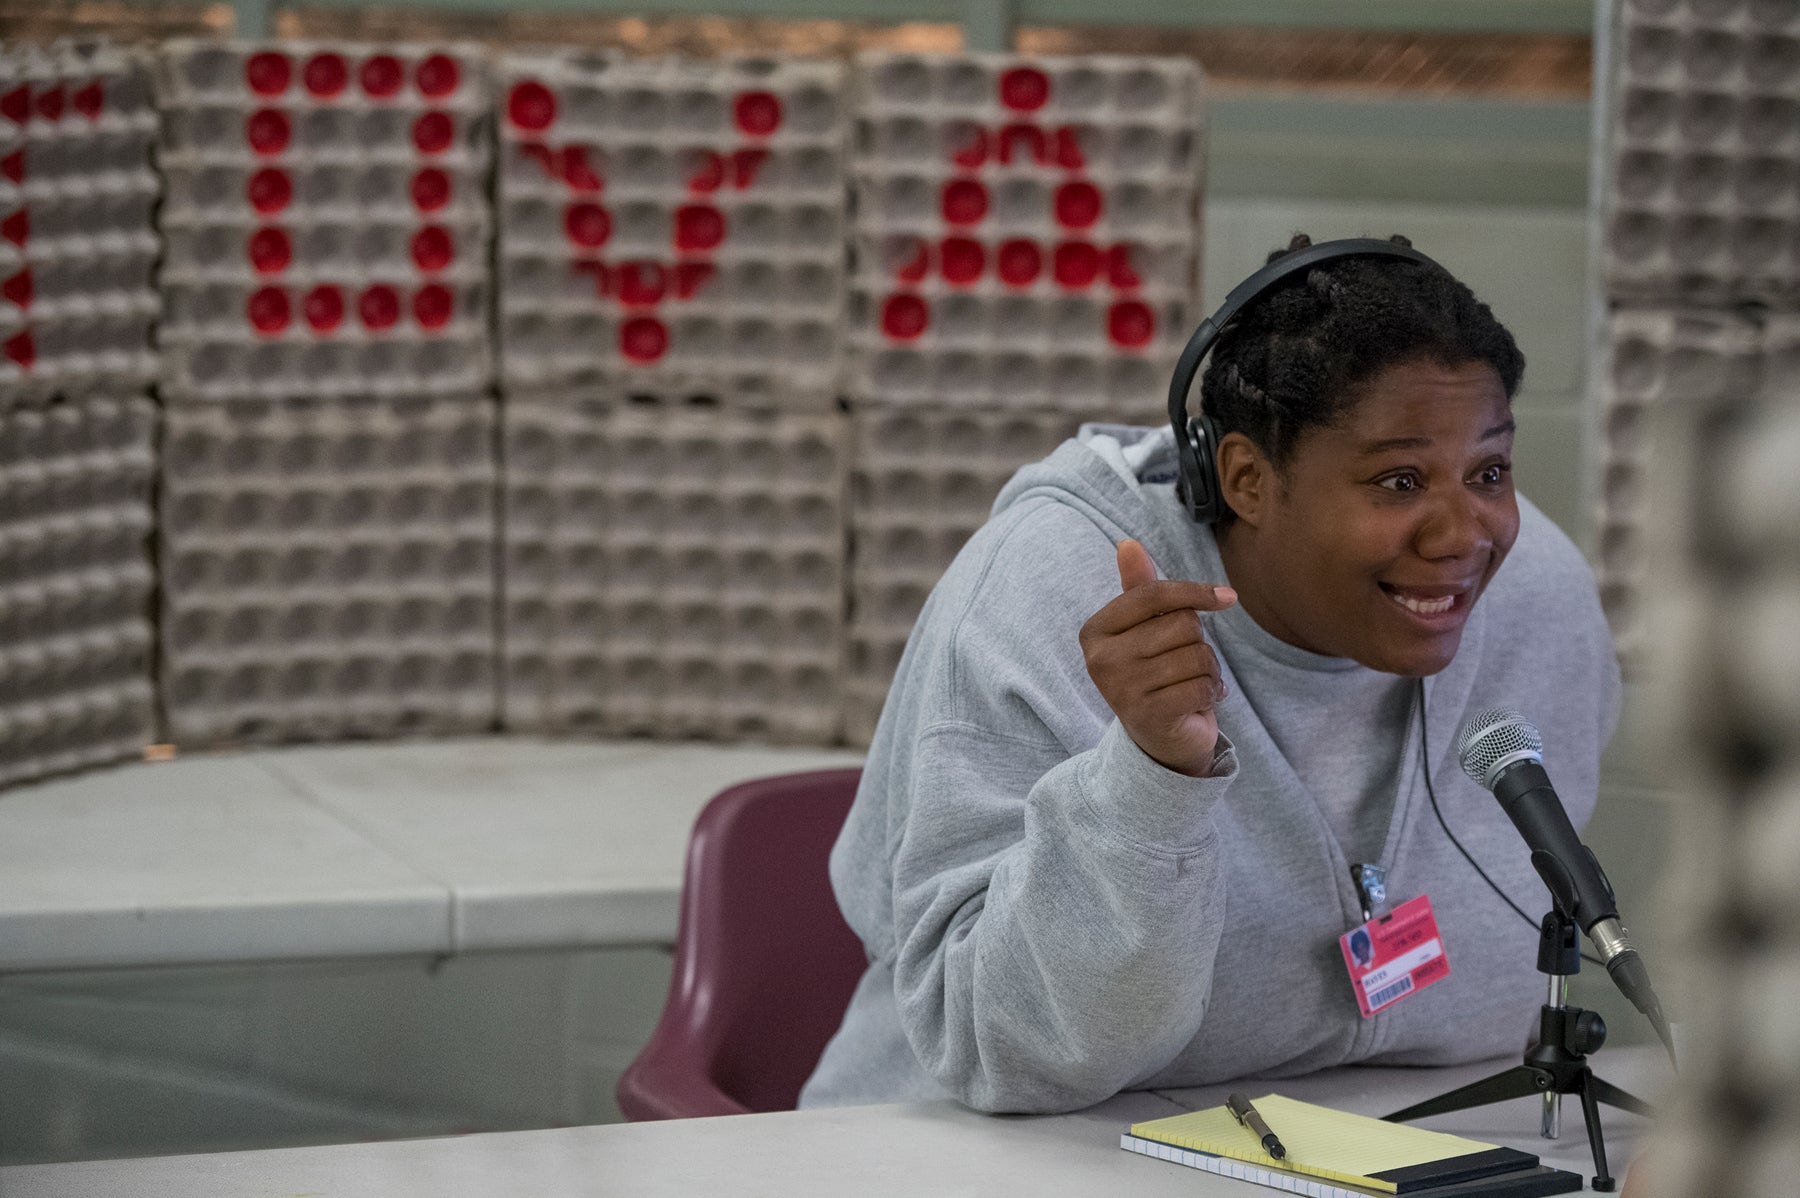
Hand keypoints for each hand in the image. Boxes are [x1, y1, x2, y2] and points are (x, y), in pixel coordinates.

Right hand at [1079, 539, 1236, 776]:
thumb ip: (1139, 588)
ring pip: (1197, 655)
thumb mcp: (1145, 629)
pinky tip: (1198, 700)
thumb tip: (1128, 544)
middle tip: (1187, 662)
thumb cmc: (1152, 672)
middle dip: (1199, 641)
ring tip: (1192, 682)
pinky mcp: (1149, 716)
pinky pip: (1202, 685)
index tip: (1227, 598)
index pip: (1152, 594)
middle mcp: (1101, 659)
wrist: (1157, 740)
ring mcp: (1122, 689)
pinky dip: (1212, 691)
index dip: (1195, 592)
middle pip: (1181, 624)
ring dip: (1208, 669)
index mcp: (1095, 631)